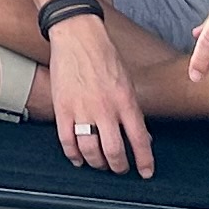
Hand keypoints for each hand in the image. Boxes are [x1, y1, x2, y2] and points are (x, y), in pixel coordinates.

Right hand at [43, 15, 153, 175]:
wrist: (77, 36)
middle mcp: (105, 108)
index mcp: (125, 101)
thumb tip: (141, 135)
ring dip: (97, 163)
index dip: (144, 161)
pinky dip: (73, 155)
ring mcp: (82, 110)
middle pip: (114, 152)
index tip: (146, 172)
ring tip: (100, 164)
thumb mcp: (127, 81)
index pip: (139, 140)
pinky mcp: (63, 108)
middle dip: (119, 167)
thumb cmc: (104, 55)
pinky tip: (78, 159)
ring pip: (90, 151)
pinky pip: (67, 141)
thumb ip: (132, 109)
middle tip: (120, 169)